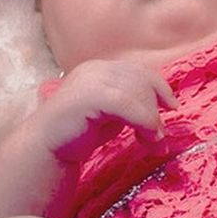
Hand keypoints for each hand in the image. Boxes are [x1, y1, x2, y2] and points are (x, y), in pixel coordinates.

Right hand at [11, 57, 176, 164]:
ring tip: (153, 145)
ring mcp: (91, 80)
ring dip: (152, 121)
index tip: (172, 107)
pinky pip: (129, 106)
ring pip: (138, 94)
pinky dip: (144, 124)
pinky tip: (145, 141)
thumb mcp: (109, 114)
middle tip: (160, 139)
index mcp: (99, 69)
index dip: (159, 87)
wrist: (43, 148)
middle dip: (156, 109)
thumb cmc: (77, 134)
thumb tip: (165, 108)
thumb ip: (130, 105)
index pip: (138, 71)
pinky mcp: (90, 96)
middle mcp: (96, 69)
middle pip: (141, 81)